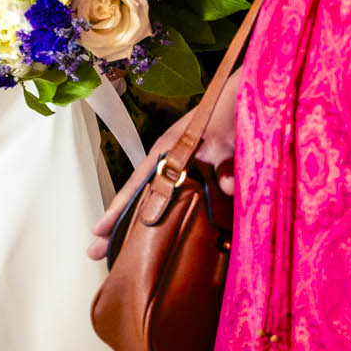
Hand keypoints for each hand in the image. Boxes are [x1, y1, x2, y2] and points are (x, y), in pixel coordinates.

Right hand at [87, 71, 237, 260]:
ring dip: (143, 226)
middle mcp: (172, 162)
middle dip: (120, 226)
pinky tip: (170, 241)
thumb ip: (226, 160)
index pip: (137, 183)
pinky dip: (173, 221)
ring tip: (126, 254)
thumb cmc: (232, 106)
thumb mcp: (228, 132)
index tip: (99, 231)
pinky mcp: (206, 178)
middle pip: (141, 198)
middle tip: (97, 253)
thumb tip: (226, 186)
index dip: (119, 208)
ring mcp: (187, 171)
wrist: (252, 95)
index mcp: (169, 149)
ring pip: (159, 203)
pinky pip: (183, 204)